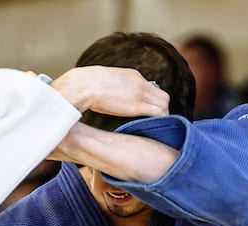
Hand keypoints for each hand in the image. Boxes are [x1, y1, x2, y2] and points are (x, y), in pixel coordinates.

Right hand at [52, 66, 168, 117]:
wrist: (83, 84)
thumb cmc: (85, 85)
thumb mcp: (103, 81)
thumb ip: (111, 88)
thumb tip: (105, 96)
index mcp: (131, 76)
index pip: (150, 88)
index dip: (151, 101)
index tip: (146, 111)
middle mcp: (139, 82)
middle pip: (162, 95)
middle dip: (161, 108)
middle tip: (155, 120)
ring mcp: (140, 93)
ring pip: (164, 103)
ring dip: (162, 115)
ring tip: (155, 126)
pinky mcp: (137, 105)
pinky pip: (158, 112)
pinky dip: (160, 120)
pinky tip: (154, 127)